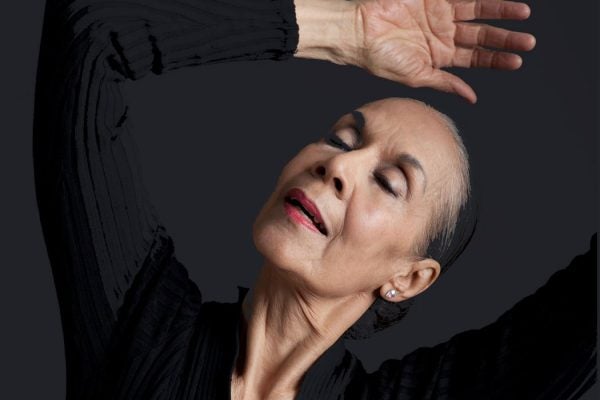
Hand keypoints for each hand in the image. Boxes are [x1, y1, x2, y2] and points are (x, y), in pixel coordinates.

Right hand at [295, 0, 535, 102]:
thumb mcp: (417, 77)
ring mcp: (438, 16)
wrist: (359, 33)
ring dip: (499, 14)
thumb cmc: (380, 59)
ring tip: (523, 14)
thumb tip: (471, 97)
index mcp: (438, 58)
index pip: (474, 59)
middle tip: (528, 41)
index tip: (517, 61)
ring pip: (477, 13)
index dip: (496, 60)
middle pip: (481, 37)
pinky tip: (497, 3)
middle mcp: (441, 36)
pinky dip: (479, 1)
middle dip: (505, 39)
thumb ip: (445, 83)